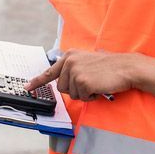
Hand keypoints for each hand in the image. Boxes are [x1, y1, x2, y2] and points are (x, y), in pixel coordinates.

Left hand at [25, 49, 139, 101]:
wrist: (127, 67)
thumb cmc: (110, 67)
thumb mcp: (87, 62)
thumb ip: (73, 69)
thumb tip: (63, 82)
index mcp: (70, 56)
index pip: (50, 71)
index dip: (37, 81)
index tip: (27, 87)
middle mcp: (69, 62)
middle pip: (62, 88)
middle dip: (75, 90)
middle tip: (90, 83)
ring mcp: (75, 71)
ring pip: (72, 94)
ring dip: (84, 94)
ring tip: (97, 83)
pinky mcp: (82, 81)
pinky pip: (82, 98)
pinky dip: (91, 96)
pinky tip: (100, 87)